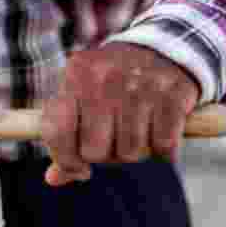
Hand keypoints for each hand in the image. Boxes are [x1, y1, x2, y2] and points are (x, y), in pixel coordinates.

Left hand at [40, 42, 200, 186]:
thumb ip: (66, 136)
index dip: (66, 159)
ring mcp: (139, 85)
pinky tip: (162, 132)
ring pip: (130, 153)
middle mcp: (104, 77)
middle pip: (95, 151)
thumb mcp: (84, 96)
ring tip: (140, 132)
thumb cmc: (116, 84)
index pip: (57, 130)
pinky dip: (165, 149)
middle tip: (117, 141)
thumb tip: (53, 179)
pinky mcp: (172, 95)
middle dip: (108, 155)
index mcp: (76, 75)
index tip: (81, 169)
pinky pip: (163, 146)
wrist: (168, 47)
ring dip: (138, 152)